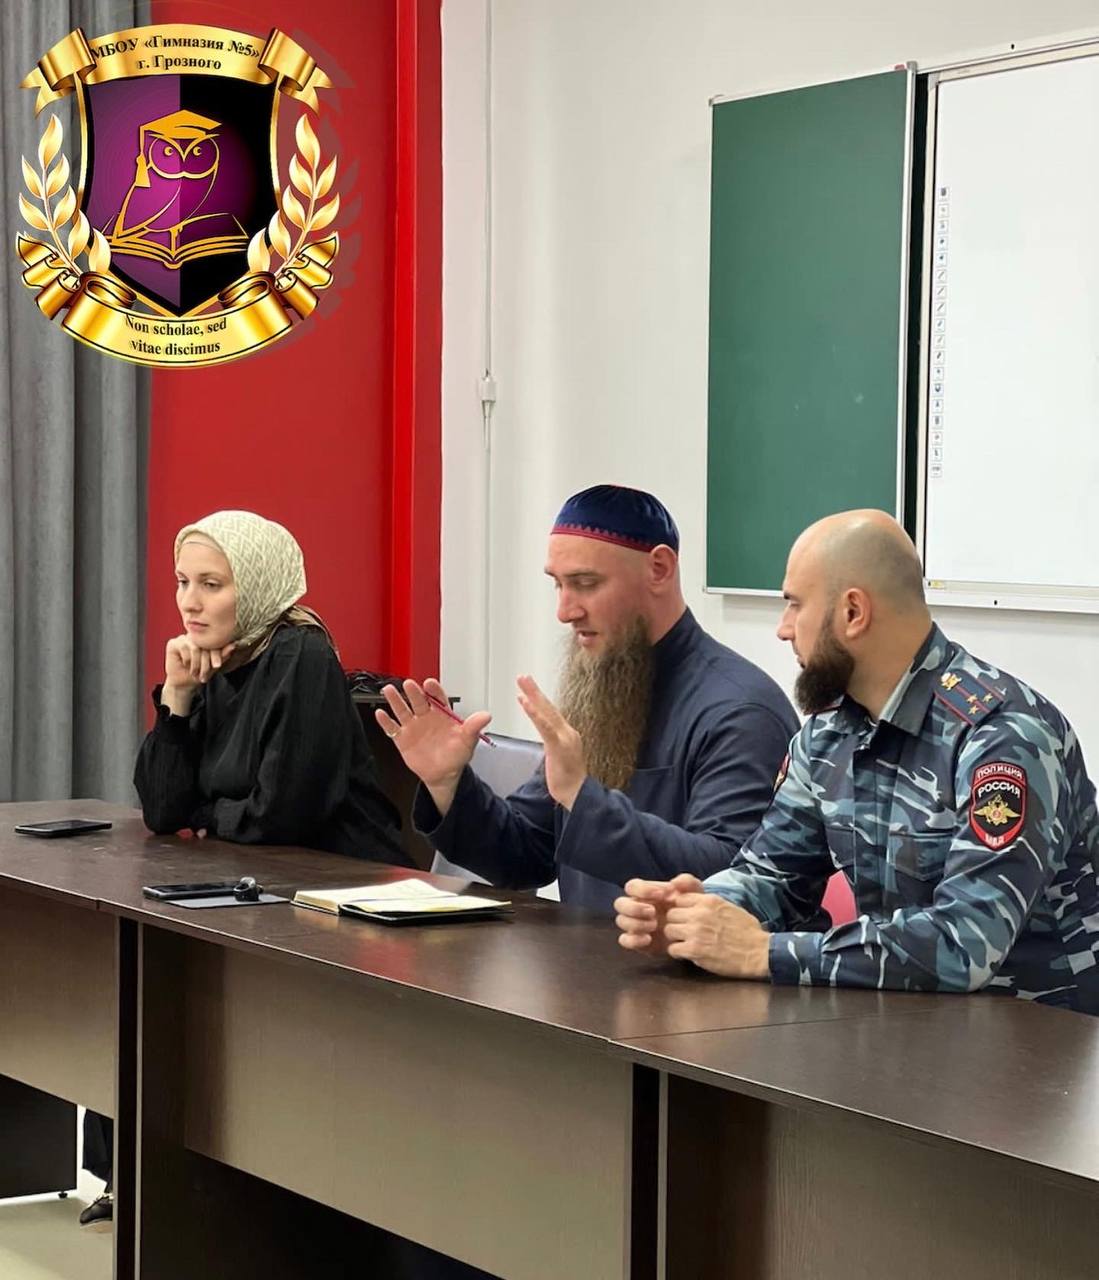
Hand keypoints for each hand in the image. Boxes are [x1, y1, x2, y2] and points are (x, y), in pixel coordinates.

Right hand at [162, 636, 233, 716]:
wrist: (184, 684)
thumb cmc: (199, 673)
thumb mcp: (214, 666)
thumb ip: (223, 655)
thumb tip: (234, 645)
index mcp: (206, 639)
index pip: (214, 642)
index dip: (217, 654)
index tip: (217, 666)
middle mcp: (195, 637)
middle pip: (205, 645)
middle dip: (206, 662)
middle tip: (204, 674)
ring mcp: (184, 638)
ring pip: (195, 648)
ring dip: (196, 663)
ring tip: (195, 672)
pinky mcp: (173, 643)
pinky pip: (184, 648)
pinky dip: (187, 660)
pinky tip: (186, 665)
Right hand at [376, 678, 491, 816]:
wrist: (443, 774)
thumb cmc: (456, 755)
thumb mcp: (468, 741)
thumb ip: (473, 727)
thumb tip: (486, 716)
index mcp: (442, 714)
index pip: (437, 698)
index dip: (434, 691)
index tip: (430, 684)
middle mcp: (426, 717)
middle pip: (418, 701)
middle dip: (413, 692)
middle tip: (409, 684)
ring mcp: (413, 727)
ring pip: (402, 710)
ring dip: (395, 700)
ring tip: (389, 690)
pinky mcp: (402, 739)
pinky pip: (392, 728)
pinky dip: (386, 721)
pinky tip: (380, 714)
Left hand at [516, 675, 585, 809]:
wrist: (578, 794)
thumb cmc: (568, 780)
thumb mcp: (559, 757)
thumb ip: (553, 744)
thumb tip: (546, 736)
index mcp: (567, 734)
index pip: (551, 713)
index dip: (539, 700)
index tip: (528, 689)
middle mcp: (568, 732)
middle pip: (549, 707)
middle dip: (535, 690)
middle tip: (523, 676)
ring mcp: (565, 738)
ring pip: (547, 712)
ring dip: (533, 696)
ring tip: (521, 683)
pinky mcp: (559, 746)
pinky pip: (545, 726)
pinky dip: (535, 713)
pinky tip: (525, 703)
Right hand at [615, 875, 704, 954]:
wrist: (694, 930)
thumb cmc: (689, 906)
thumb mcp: (693, 892)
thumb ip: (687, 882)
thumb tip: (674, 882)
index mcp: (644, 892)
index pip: (632, 886)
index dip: (643, 889)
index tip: (662, 894)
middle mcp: (635, 907)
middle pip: (620, 903)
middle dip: (634, 907)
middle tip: (653, 912)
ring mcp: (634, 924)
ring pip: (621, 921)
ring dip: (635, 923)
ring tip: (654, 926)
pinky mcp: (636, 941)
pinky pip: (624, 940)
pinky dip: (633, 939)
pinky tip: (648, 939)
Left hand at [663, 893, 770, 978]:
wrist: (759, 952)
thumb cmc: (747, 931)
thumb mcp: (728, 907)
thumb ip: (709, 905)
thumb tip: (695, 905)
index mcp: (709, 901)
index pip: (680, 899)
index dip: (682, 910)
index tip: (686, 918)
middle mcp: (699, 913)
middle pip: (671, 914)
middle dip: (676, 924)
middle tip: (684, 933)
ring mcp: (695, 931)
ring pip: (669, 930)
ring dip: (676, 938)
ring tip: (686, 944)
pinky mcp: (694, 949)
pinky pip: (673, 949)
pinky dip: (678, 953)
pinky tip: (688, 954)